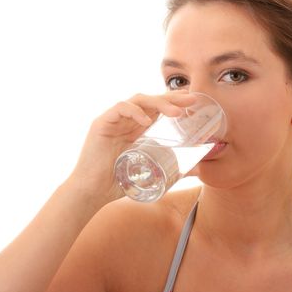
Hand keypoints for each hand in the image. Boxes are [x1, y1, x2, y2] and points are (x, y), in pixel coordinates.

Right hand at [66, 90, 196, 207]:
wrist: (92, 193)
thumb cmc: (118, 184)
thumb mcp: (152, 173)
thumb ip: (174, 169)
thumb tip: (199, 170)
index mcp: (136, 129)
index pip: (157, 108)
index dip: (174, 102)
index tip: (193, 101)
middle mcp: (125, 121)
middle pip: (150, 100)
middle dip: (171, 98)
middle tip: (191, 100)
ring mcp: (113, 121)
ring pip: (137, 100)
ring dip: (158, 103)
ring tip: (175, 113)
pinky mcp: (101, 124)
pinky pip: (120, 108)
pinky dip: (135, 112)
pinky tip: (147, 121)